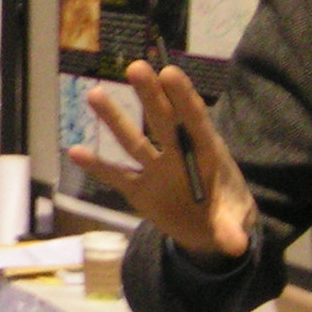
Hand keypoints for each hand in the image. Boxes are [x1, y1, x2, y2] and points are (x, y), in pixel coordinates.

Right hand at [66, 61, 255, 258]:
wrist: (208, 231)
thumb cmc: (226, 212)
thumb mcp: (233, 222)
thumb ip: (231, 230)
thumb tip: (235, 244)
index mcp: (206, 152)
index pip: (194, 120)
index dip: (183, 97)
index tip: (170, 72)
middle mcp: (177, 153)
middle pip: (162, 120)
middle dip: (150, 95)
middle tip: (136, 67)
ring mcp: (155, 170)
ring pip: (133, 141)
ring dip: (115, 119)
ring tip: (94, 93)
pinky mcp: (138, 189)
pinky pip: (116, 176)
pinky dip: (97, 166)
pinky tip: (76, 151)